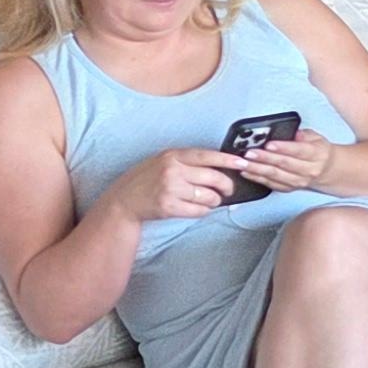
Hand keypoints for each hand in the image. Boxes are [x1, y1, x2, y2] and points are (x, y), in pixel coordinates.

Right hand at [108, 147, 245, 222]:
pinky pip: (199, 211)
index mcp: (173, 156)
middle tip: (228, 190)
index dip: (228, 159)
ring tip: (208, 200)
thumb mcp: (163, 161)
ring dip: (214, 201)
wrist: (123, 200)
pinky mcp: (169, 207)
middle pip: (214, 178)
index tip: (243, 162)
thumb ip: (187, 160)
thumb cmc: (147, 180)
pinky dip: (203, 211)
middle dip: (227, 186)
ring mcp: (170, 189)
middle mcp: (172, 170)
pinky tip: (197, 209)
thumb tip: (219, 164)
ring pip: (209, 196)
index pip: (208, 155)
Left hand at [236, 128, 337, 194]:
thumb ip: (302, 134)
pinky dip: (257, 178)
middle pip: (284, 164)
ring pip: (275, 175)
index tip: (268, 144)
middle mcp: (309, 170)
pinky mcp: (289, 188)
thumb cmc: (318, 151)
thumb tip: (291, 132)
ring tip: (242, 163)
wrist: (327, 170)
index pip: (298, 151)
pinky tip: (246, 172)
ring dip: (256, 169)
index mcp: (316, 154)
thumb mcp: (315, 137)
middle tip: (249, 153)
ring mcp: (299, 181)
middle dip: (264, 158)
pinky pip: (271, 184)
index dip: (282, 148)